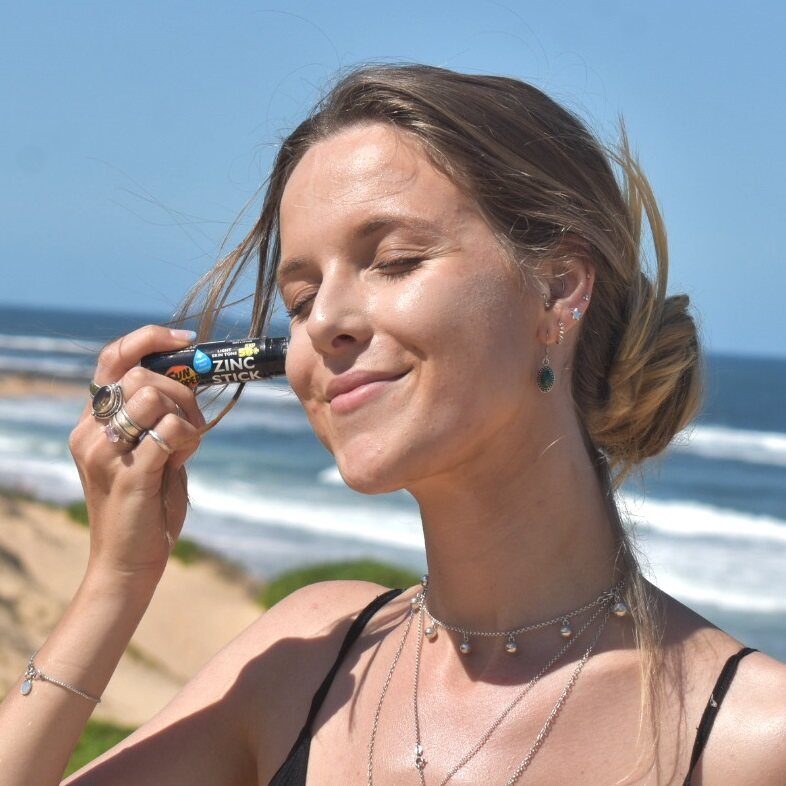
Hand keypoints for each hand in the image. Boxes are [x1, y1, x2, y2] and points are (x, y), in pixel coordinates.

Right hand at [69, 325, 205, 583]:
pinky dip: (187, 440)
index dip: (150, 338)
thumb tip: (191, 376)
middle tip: (195, 421)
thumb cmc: (146, 503)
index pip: (113, 357)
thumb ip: (159, 414)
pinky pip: (169, 431)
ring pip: (154, 395)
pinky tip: (182, 460)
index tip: (186, 340)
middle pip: (142, 374)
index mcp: (92, 421)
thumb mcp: (148, 449)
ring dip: (186, 416)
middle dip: (183, 391)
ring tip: (185, 446)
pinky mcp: (129, 473)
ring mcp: (104, 452)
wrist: (130, 561)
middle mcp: (89, 431)